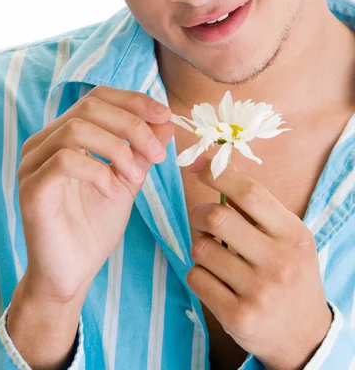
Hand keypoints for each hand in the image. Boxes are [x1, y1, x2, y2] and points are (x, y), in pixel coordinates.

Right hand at [16, 85, 173, 306]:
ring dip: (117, 149)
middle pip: (89, 107)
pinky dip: (98, 172)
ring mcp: (32, 163)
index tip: (165, 115)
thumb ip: (142, 149)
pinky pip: (65, 161)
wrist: (71, 274)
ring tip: (136, 177)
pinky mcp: (31, 188)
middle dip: (132, 125)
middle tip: (157, 154)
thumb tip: (167, 118)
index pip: (96, 97)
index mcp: (63, 135)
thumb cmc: (95, 227)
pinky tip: (112, 193)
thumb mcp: (128, 179)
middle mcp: (43, 142)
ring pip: (77, 129)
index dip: (133, 101)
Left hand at [186, 162, 332, 369]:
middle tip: (200, 219)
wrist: (304, 336)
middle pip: (218, 218)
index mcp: (294, 235)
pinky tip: (215, 280)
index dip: (219, 175)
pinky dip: (198, 273)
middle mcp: (280, 263)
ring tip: (215, 255)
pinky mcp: (238, 317)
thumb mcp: (289, 239)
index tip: (198, 165)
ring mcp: (259, 293)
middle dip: (198, 213)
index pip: (250, 193)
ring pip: (201, 248)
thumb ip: (258, 210)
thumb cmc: (290, 274)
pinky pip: (196, 277)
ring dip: (200, 246)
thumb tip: (214, 169)